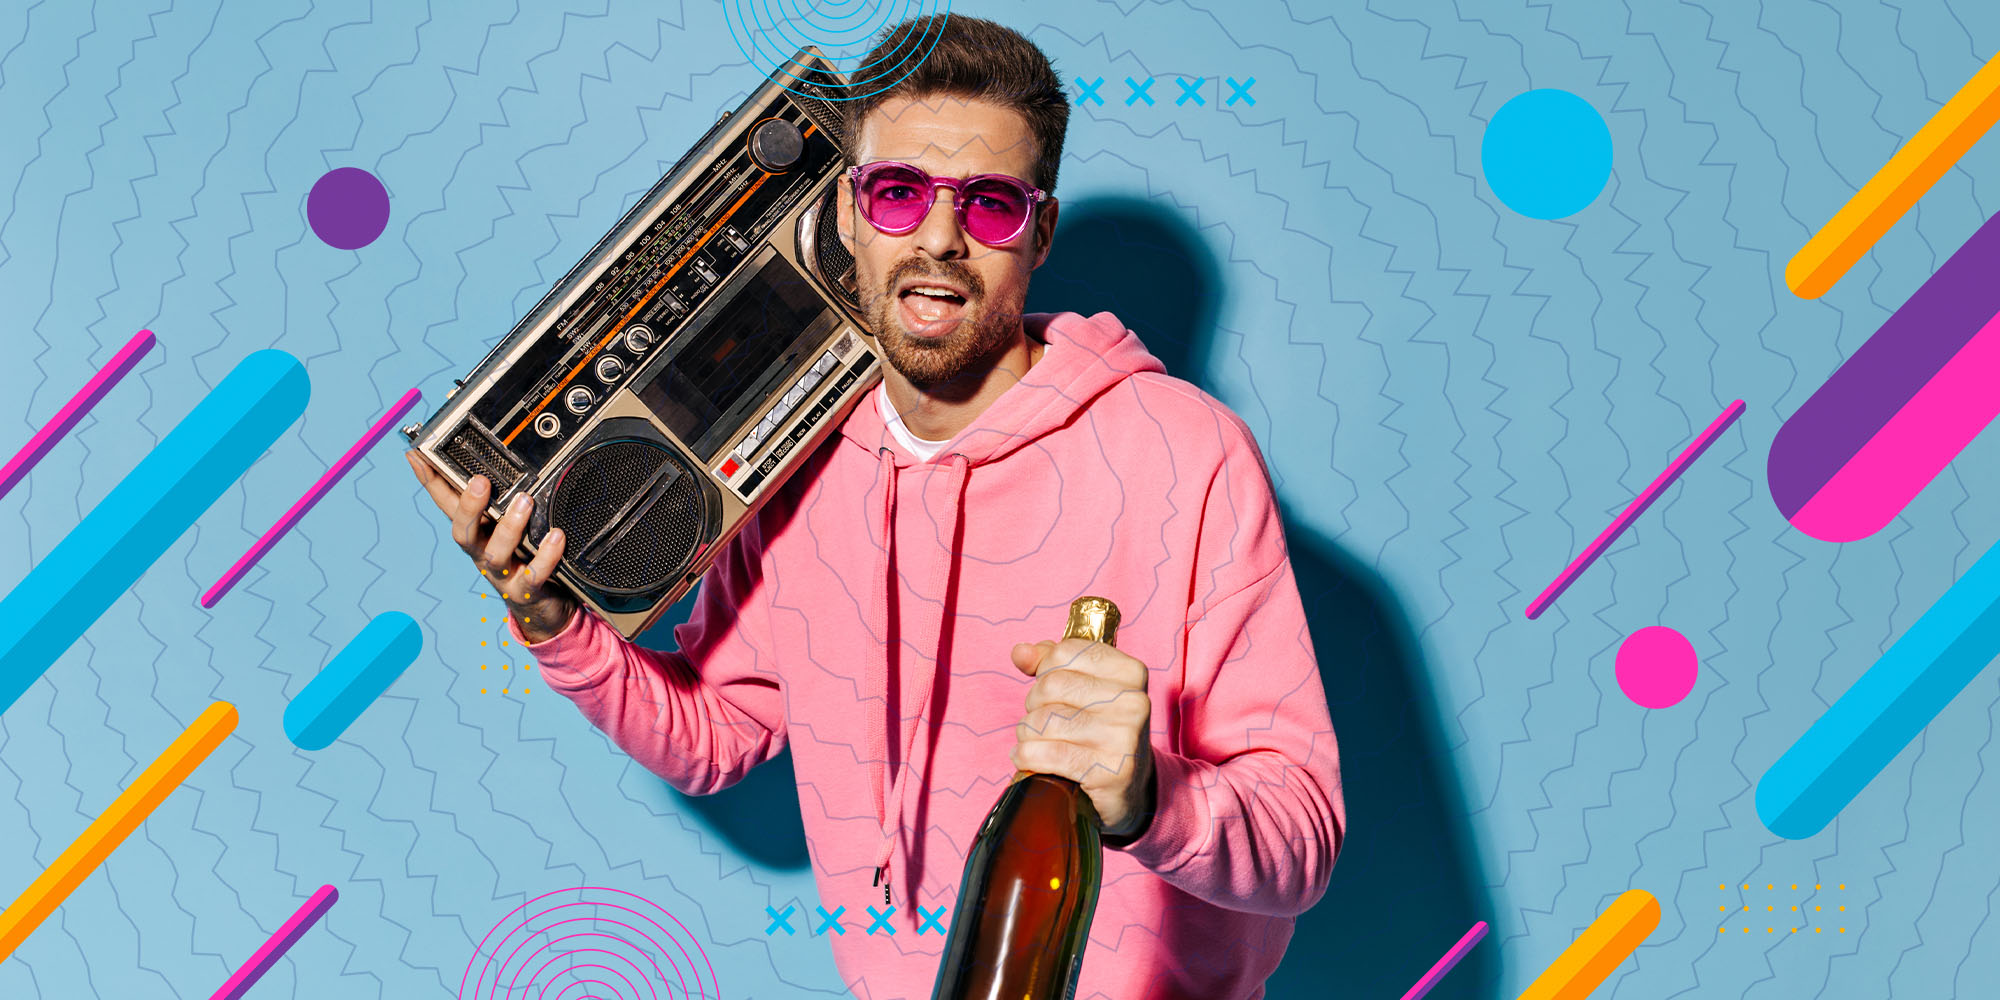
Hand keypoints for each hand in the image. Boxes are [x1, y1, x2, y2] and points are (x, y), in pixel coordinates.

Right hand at [406, 451, 575, 641]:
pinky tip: (556, 536)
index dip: (430, 482)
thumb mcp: (506, 528)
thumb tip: (489, 463)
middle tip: (480, 482)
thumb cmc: (523, 559)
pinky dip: (545, 555)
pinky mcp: (526, 590)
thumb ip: (500, 501)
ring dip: (509, 527)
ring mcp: (503, 574)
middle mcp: (483, 553)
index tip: (417, 455)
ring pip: (496, 553)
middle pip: (463, 532)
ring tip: (525, 502)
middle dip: (468, 507)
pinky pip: (534, 574)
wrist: (543, 607)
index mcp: (476, 533)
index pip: (446, 505)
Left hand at [1010, 637, 1155, 838]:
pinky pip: (1048, 753)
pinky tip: (1026, 760)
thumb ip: (1051, 665)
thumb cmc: (1100, 732)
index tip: (1051, 693)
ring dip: (1027, 734)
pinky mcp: (1110, 771)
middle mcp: (1133, 701)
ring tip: (1035, 743)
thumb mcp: (1085, 691)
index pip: (1064, 653)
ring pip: (1044, 720)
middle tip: (1041, 723)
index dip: (1045, 671)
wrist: (1130, 789)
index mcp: (1130, 672)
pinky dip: (1027, 757)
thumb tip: (1020, 652)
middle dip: (1034, 706)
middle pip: (1051, 685)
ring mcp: (1124, 737)